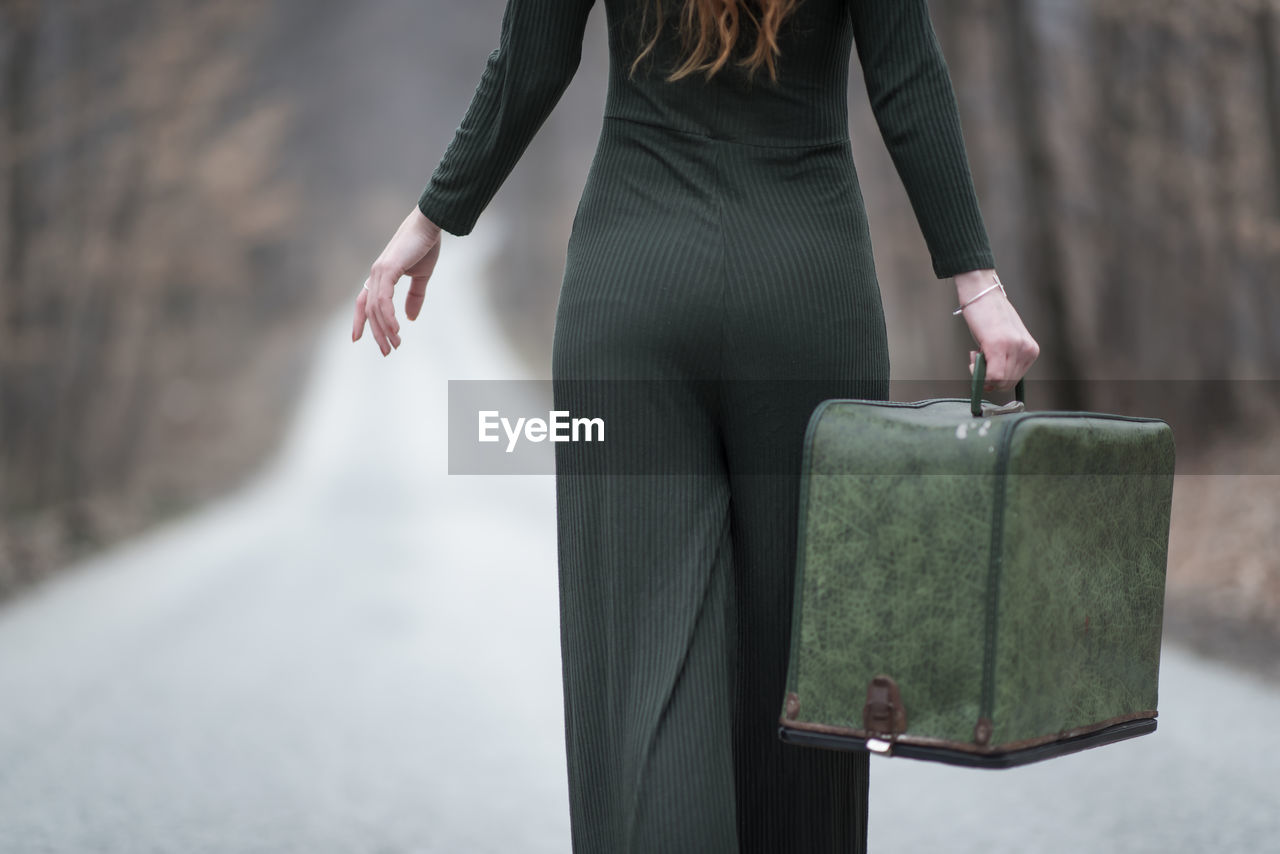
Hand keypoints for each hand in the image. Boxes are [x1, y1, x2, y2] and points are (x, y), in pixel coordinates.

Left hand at [352, 206, 442, 354]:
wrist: (430, 225)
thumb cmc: (425, 246)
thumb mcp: (421, 277)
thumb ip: (415, 297)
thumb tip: (410, 318)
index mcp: (380, 276)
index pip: (363, 302)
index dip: (359, 321)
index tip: (357, 339)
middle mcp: (375, 275)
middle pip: (369, 311)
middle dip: (377, 333)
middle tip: (387, 352)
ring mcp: (379, 272)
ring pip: (375, 308)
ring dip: (384, 329)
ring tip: (395, 345)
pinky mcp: (388, 270)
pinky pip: (383, 299)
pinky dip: (388, 316)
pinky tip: (396, 329)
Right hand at [953, 269, 1038, 391]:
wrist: (982, 293)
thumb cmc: (989, 316)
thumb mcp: (1004, 341)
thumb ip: (1004, 361)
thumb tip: (992, 384)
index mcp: (1031, 350)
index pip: (1014, 381)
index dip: (996, 380)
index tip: (985, 369)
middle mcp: (1026, 350)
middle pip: (1007, 383)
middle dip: (988, 379)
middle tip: (978, 360)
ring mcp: (1014, 347)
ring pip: (999, 381)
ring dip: (982, 372)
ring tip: (977, 352)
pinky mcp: (999, 345)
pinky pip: (993, 376)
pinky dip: (979, 372)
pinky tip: (974, 353)